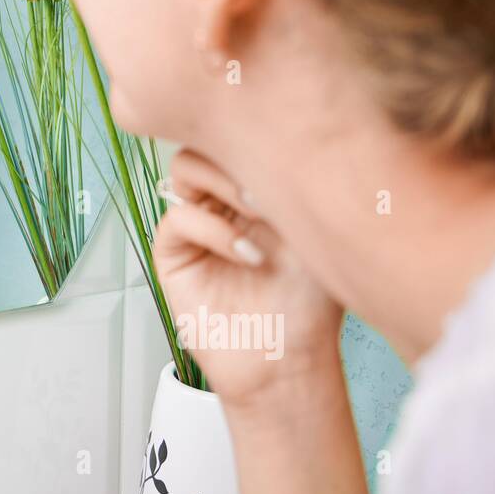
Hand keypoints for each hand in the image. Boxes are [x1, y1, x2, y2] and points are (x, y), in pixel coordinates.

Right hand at [153, 148, 344, 408]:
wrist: (289, 361)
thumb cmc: (311, 304)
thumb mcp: (320, 232)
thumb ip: (304, 183)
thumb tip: (307, 132)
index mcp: (258, 186)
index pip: (243, 135)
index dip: (261, 132)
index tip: (295, 149)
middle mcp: (223, 200)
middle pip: (207, 140)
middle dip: (237, 149)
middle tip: (273, 179)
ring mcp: (198, 223)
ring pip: (185, 169)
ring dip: (221, 181)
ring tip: (259, 209)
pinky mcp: (174, 254)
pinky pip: (178, 217)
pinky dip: (213, 229)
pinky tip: (249, 254)